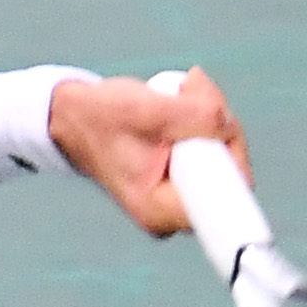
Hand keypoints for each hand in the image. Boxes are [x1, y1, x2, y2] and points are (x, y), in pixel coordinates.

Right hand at [51, 70, 243, 237]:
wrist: (73, 118)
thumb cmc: (100, 118)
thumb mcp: (148, 110)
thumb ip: (196, 116)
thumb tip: (229, 124)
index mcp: (161, 211)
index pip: (224, 196)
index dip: (233, 156)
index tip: (222, 125)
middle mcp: (172, 214)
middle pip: (228, 172)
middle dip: (218, 126)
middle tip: (192, 92)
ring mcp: (177, 199)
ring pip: (222, 157)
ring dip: (211, 119)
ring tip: (182, 92)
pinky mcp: (180, 181)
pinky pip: (212, 152)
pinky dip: (205, 124)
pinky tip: (182, 104)